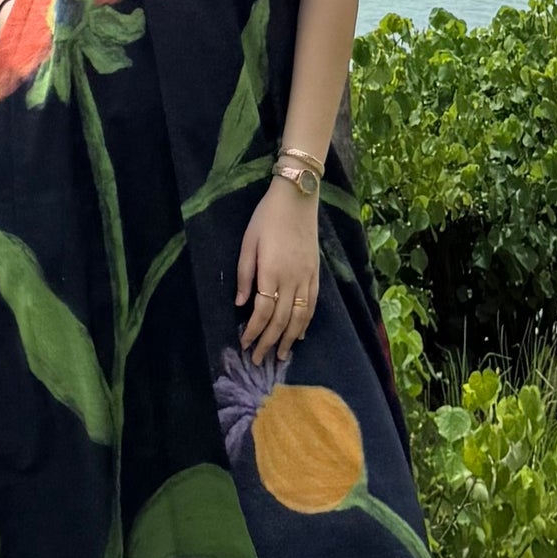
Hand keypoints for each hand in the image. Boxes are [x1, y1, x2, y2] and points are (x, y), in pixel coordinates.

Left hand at [235, 180, 319, 365]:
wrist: (297, 198)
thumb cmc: (267, 217)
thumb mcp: (248, 242)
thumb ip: (244, 274)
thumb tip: (240, 304)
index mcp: (272, 272)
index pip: (263, 311)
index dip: (254, 331)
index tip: (244, 344)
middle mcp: (292, 279)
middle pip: (281, 319)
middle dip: (269, 342)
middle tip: (259, 360)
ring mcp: (307, 277)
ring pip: (300, 316)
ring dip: (289, 339)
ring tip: (280, 355)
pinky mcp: (316, 273)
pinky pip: (312, 304)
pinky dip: (306, 322)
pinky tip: (299, 333)